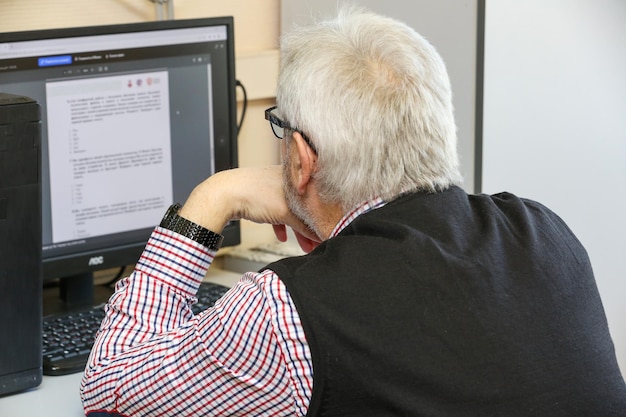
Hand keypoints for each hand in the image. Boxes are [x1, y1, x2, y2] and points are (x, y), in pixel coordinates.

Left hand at [179, 166, 320, 248]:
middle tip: (315, 242)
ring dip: (297, 229)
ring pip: (291, 210)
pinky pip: (276, 211)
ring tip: (303, 245)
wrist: (223, 195)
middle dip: (310, 226)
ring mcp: (272, 186)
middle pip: (305, 205)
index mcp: (295, 176)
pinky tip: (281, 236)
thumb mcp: (286, 213)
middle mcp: (286, 178)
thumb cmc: (252, 194)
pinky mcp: (261, 196)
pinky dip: (280, 224)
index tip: (327, 229)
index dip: (324, 215)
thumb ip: (306, 225)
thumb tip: (321, 235)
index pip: (317, 196)